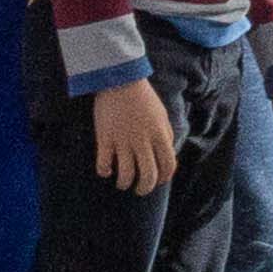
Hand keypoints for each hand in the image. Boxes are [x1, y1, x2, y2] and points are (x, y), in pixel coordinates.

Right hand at [90, 77, 173, 193]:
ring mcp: (123, 141)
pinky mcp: (105, 138)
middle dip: (145, 188)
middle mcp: (143, 141)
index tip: (159, 181)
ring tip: (122, 183)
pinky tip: (105, 171)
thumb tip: (168, 153)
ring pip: (126, 174)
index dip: (164, 177)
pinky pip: (104, 164)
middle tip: (140, 190)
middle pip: (148, 175)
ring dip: (124, 183)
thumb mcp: (162, 115)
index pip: (168, 165)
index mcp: (160, 135)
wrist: (121, 81)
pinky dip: (104, 172)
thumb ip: (166, 135)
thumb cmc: (143, 98)